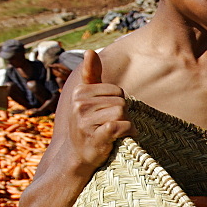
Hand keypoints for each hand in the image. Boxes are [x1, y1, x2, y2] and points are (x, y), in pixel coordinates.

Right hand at [68, 50, 133, 171]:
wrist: (77, 156)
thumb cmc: (87, 125)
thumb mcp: (86, 99)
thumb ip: (91, 75)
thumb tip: (90, 51)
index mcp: (79, 93)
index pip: (116, 90)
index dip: (118, 103)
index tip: (108, 114)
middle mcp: (80, 105)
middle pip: (121, 102)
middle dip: (123, 114)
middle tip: (112, 125)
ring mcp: (86, 121)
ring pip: (123, 113)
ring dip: (126, 124)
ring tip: (116, 132)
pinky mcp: (96, 136)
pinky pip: (122, 126)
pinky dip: (129, 132)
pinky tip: (124, 137)